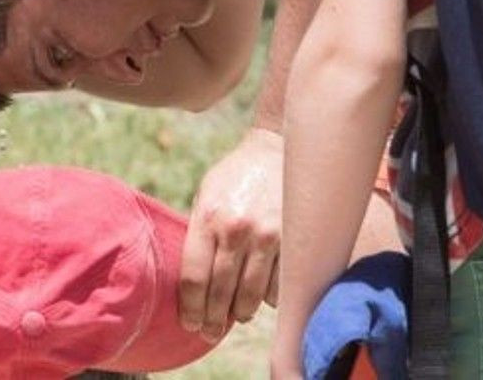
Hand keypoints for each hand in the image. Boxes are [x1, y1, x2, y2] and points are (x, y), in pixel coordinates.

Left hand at [181, 126, 283, 338]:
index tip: (189, 324)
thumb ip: (199, 235)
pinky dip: (268, 298)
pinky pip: (277, 287)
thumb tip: (191, 284)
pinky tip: (260, 296)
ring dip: (240, 313)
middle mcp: (237, 230)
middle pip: (220, 294)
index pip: (193, 279)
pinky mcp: (293, 242)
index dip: (190, 309)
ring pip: (250, 297)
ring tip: (234, 316)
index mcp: (208, 218)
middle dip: (212, 320)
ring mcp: (268, 238)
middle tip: (208, 332)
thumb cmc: (235, 177)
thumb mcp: (206, 196)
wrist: (279, 150)